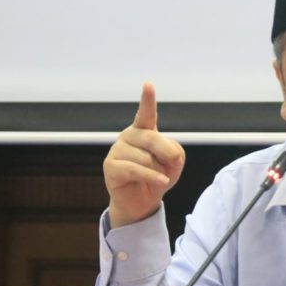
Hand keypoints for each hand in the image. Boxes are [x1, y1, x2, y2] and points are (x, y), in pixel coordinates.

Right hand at [103, 82, 184, 226]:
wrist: (141, 201)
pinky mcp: (111, 166)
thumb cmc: (157, 176)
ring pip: (146, 158)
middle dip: (167, 153)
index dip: (147, 99)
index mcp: (143, 130)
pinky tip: (161, 182)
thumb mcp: (174, 163)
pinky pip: (137, 170)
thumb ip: (174, 152)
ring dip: (158, 171)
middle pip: (152, 138)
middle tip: (173, 163)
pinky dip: (153, 177)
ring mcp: (117, 150)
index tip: (148, 85)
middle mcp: (128, 136)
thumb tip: (167, 154)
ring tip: (155, 177)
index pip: (146, 113)